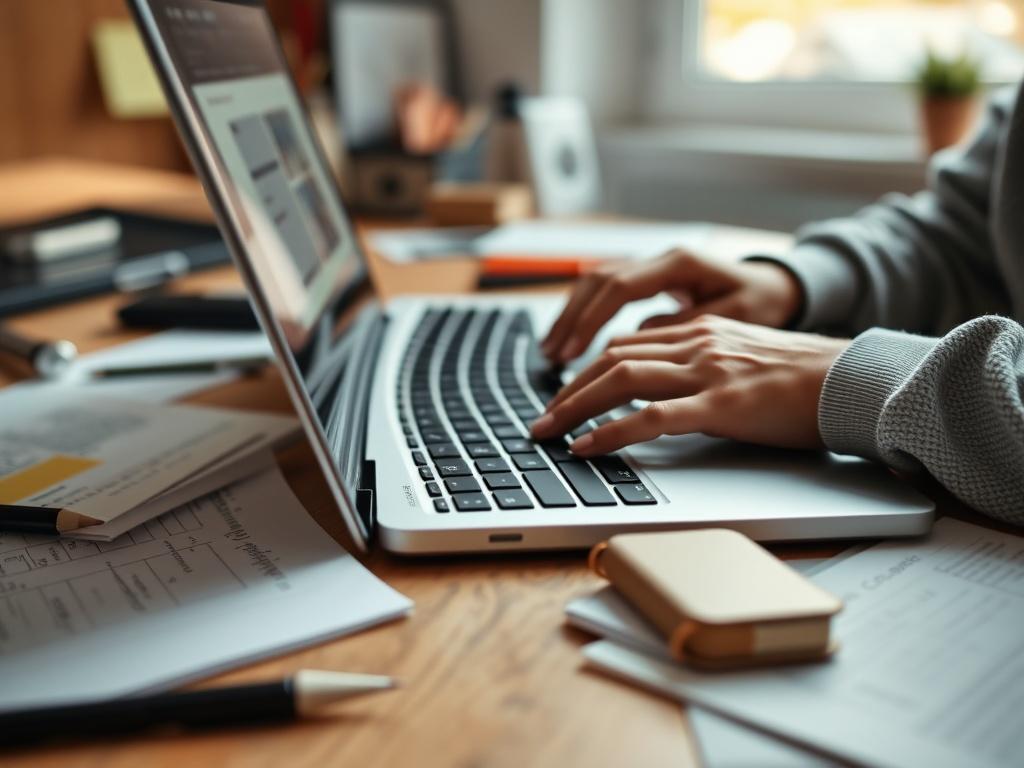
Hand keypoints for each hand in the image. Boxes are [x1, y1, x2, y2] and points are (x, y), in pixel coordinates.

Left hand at [531, 315, 849, 454]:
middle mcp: (696, 344)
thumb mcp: (743, 359)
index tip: (564, 395)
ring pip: (621, 381)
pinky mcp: (721, 405)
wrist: (853, 380)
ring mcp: (707, 372)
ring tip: (548, 433)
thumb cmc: (804, 378)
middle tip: (541, 420)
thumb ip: (704, 365)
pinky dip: (611, 432)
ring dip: (575, 408)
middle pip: (611, 360)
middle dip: (567, 391)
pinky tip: (587, 447)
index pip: (625, 345)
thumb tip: (669, 389)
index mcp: (700, 332)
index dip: (586, 371)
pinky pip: (651, 417)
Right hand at [540, 249, 802, 363]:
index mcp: (680, 263)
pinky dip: (584, 315)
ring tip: (552, 352)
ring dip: (571, 317)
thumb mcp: (734, 318)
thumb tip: (638, 342)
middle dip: (570, 319)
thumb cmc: (763, 303)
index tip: (572, 353)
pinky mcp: (650, 280)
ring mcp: (653, 266)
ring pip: (596, 283)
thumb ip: (686, 328)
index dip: (590, 321)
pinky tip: (571, 341)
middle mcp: (660, 258)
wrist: (779, 285)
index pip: (619, 288)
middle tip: (552, 356)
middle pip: (598, 280)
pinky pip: (606, 292)